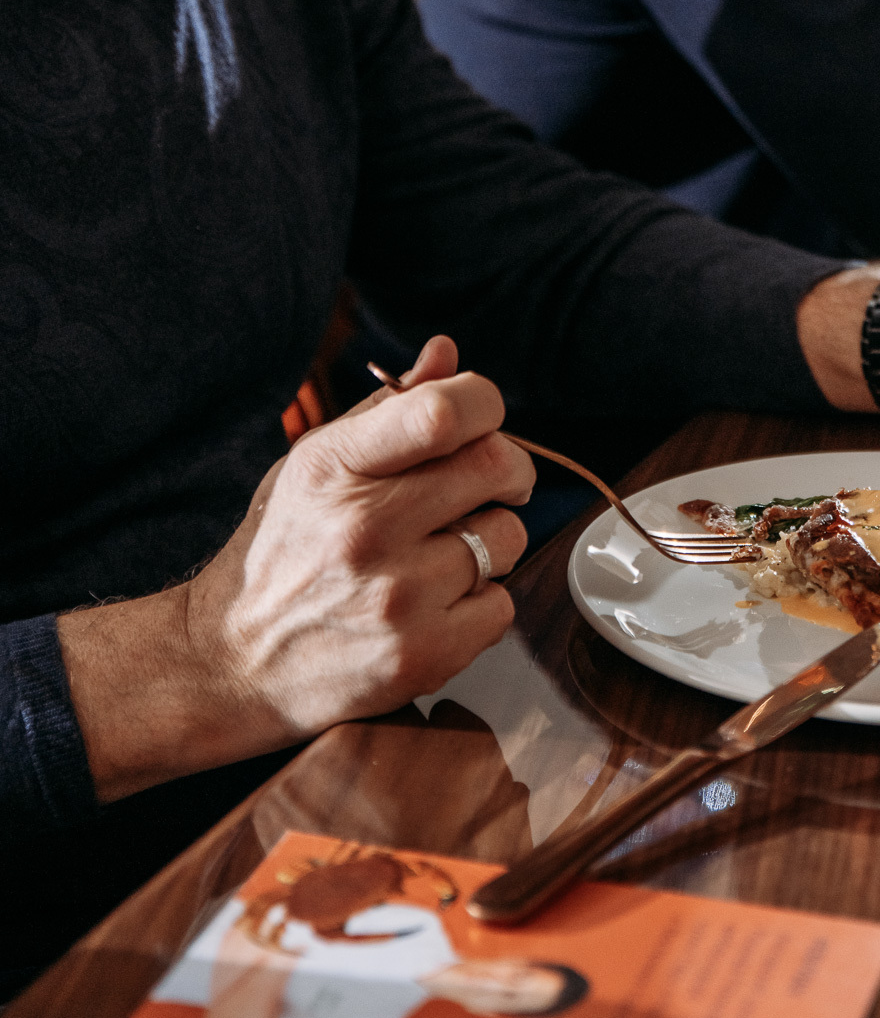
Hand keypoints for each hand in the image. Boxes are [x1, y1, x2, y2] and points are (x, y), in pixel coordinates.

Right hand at [59, 335, 532, 801]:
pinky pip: (502, 606)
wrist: (232, 664)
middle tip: (493, 484)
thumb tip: (447, 353)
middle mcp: (363, 528)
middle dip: (509, 469)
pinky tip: (438, 604)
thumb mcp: (314, 465)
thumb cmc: (284, 553)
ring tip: (445, 552)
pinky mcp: (418, 656)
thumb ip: (388, 409)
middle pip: (494, 466)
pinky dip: (482, 603)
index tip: (484, 422)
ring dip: (493, 540)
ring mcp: (394, 596)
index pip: (441, 411)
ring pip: (508, 537)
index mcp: (335, 466)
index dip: (484, 403)